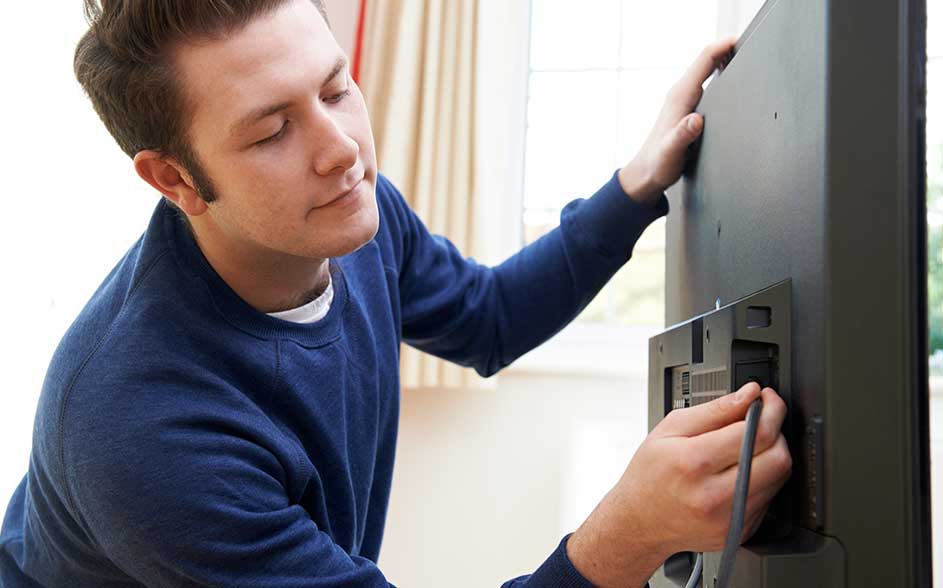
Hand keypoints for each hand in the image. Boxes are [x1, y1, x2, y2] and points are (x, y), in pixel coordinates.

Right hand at [567, 382, 791, 587]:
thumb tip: (748, 394)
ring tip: (747, 446)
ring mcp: (729, 518)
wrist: (639, 521)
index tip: (768, 399)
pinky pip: (770, 497)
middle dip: (777, 431)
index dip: (771, 409)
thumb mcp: (670, 429)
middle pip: (778, 457)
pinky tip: (740, 472)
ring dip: (771, 454)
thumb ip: (714, 410)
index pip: (756, 433)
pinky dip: (762, 478)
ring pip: (779, 478)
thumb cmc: (650, 473)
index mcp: (694, 462)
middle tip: (763, 420)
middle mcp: (713, 495)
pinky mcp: (740, 531)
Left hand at [618, 37, 736, 205]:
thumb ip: (683, 135)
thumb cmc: (658, 163)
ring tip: (744, 56)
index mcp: (680, 97)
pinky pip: (706, 83)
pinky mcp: (687, 109)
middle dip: (727, 48)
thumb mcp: (672, 151)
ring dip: (724, 59)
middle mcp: (681, 94)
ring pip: (707, 70)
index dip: (723, 46)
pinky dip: (720, 74)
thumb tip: (695, 120)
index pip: (704, 60)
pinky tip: (730, 80)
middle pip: (707, 60)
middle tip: (751, 45)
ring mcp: (684, 100)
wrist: (646, 174)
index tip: (741, 40)